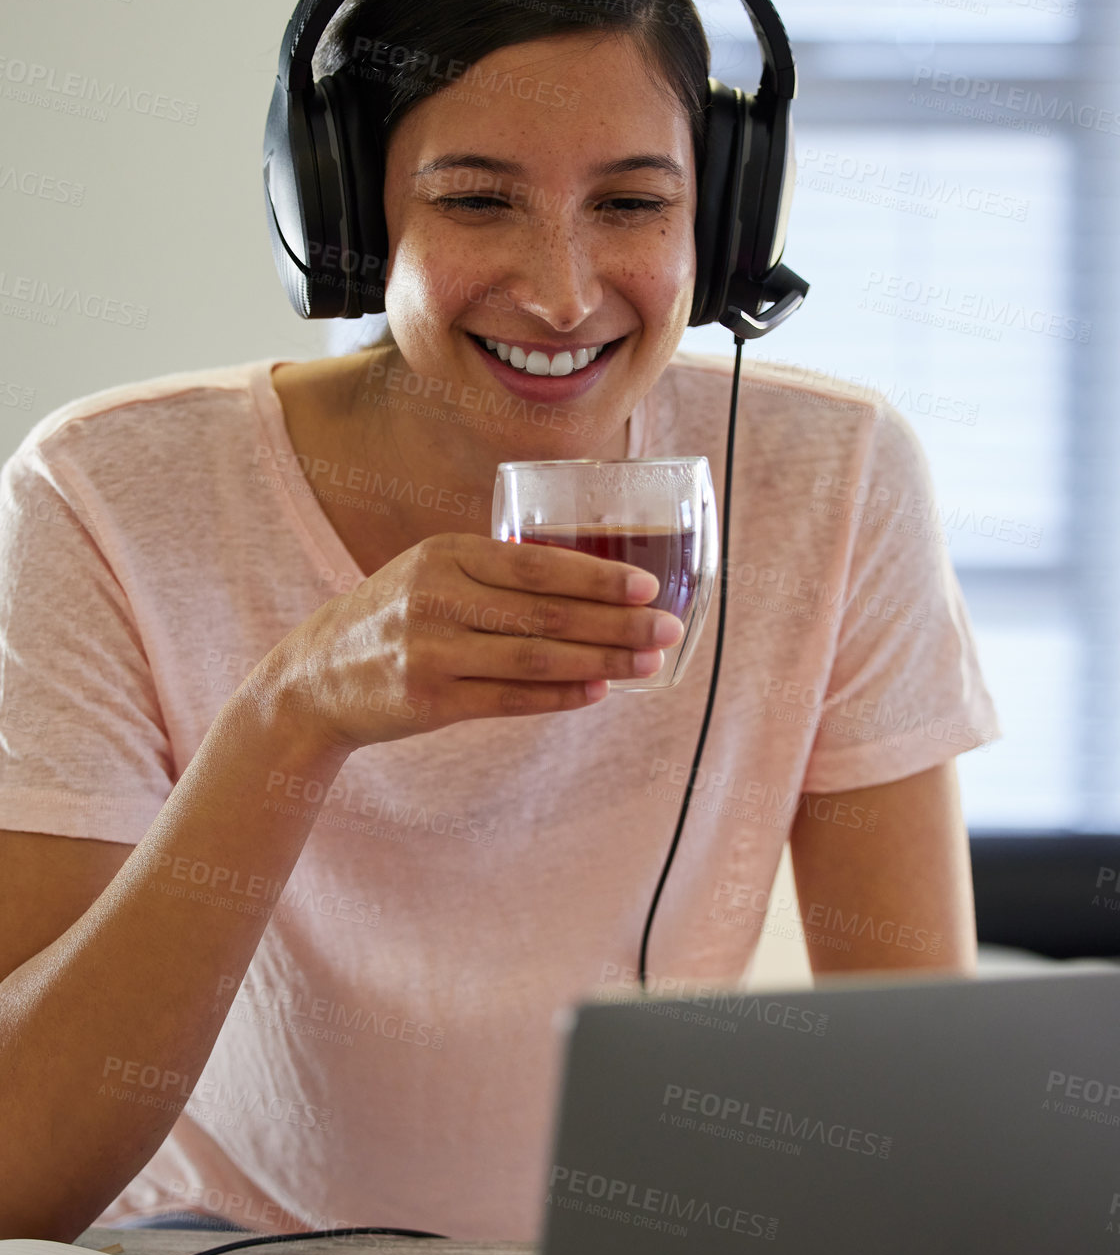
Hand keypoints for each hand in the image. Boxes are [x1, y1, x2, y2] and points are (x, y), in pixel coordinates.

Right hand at [252, 531, 685, 751]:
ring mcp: (432, 650)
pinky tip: (598, 691)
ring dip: (602, 660)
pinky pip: (511, 699)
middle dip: (617, 622)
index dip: (598, 577)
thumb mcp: (430, 575)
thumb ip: (493, 575)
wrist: (315, 678)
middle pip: (547, 612)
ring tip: (647, 662)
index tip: (648, 587)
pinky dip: (561, 696)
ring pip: (536, 657)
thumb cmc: (392, 619)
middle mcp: (437, 597)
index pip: (538, 564)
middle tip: (668, 629)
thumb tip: (589, 585)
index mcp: (445, 555)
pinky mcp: (430, 699)